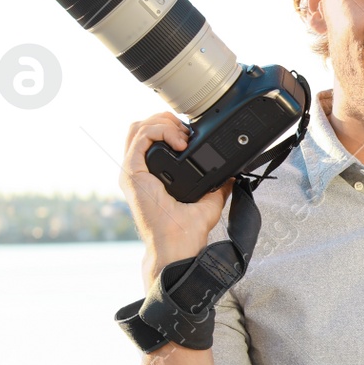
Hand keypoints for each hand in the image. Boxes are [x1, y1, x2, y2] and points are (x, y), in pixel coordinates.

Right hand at [119, 113, 232, 285]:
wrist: (177, 245)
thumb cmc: (186, 230)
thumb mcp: (209, 201)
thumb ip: (218, 185)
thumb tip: (232, 174)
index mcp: (152, 174)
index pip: (152, 137)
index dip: (171, 127)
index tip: (192, 135)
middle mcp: (139, 170)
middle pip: (143, 126)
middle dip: (166, 120)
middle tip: (187, 132)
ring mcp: (133, 171)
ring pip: (138, 127)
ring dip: (162, 123)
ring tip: (182, 136)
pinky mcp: (132, 173)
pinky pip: (139, 138)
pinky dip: (160, 131)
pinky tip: (179, 142)